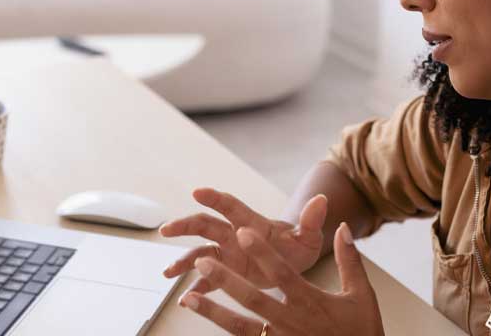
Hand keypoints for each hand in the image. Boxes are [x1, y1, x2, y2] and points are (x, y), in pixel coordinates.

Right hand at [160, 188, 328, 283]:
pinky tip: (184, 299)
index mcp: (251, 223)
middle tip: (167, 230)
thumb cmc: (298, 246)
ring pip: (199, 253)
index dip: (215, 198)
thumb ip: (312, 221)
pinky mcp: (226, 272)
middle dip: (185, 226)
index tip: (198, 192)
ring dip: (182, 260)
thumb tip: (323, 200)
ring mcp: (227, 254)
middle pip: (205, 226)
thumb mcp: (308, 237)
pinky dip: (195, 288)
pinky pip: (206, 279)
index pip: (231, 206)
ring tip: (167, 273)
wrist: (291, 261)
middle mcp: (233, 235)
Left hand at [178, 224, 381, 334]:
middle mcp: (292, 322)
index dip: (263, 254)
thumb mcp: (361, 295)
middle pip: (253, 300)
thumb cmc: (362, 332)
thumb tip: (343, 227)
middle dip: (227, 280)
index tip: (243, 232)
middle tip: (203, 261)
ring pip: (241, 327)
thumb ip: (350, 261)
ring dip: (213, 312)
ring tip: (188, 297)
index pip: (283, 274)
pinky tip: (205, 320)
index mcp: (312, 302)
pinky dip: (225, 331)